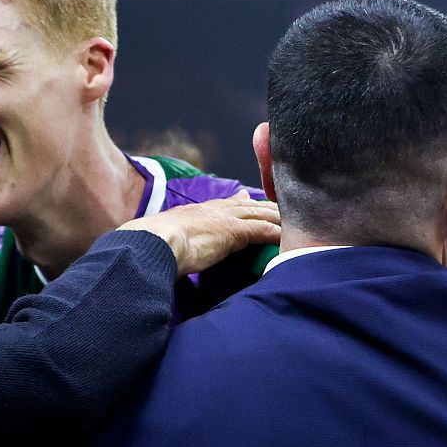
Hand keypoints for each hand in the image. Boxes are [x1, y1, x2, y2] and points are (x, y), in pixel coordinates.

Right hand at [119, 194, 279, 277]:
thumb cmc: (151, 247)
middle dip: (266, 206)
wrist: (152, 243)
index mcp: (197, 211)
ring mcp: (224, 218)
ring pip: (259, 213)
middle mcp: (213, 209)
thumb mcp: (164, 238)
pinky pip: (261, 230)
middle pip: (248, 205)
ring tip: (294, 222)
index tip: (249, 199)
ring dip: (277, 218)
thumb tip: (165, 247)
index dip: (240, 202)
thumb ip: (173, 238)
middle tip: (283, 208)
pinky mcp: (232, 231)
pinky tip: (287, 239)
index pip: (224, 203)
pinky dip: (276, 234)